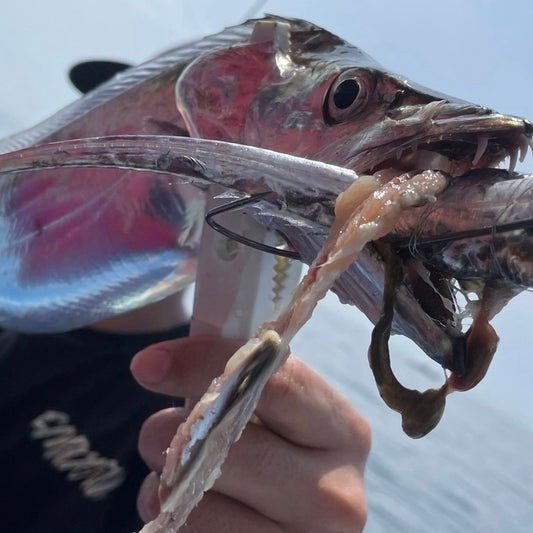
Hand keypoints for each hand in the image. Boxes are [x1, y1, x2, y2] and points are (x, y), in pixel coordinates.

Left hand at [130, 336, 370, 531]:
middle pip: (228, 449)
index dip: (202, 366)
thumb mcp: (274, 409)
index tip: (149, 364)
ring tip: (177, 478)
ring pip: (199, 508)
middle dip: (175, 434)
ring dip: (165, 487)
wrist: (302, 512)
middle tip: (161, 432)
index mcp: (344, 431)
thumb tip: (154, 363)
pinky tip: (188, 513)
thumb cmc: (277, 448)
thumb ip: (237, 377)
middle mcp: (337, 494)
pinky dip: (172, 523)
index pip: (272, 383)